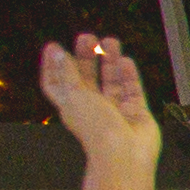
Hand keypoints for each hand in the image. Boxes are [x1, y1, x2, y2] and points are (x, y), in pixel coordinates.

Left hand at [40, 36, 159, 172]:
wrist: (124, 153)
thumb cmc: (96, 127)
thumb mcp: (75, 94)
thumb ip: (68, 72)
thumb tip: (56, 52)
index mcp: (71, 105)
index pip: (57, 84)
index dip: (53, 66)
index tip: (53, 47)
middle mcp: (92, 107)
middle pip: (86, 77)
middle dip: (85, 57)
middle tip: (87, 36)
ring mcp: (115, 109)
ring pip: (111, 80)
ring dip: (109, 61)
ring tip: (111, 41)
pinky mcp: (136, 112)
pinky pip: (131, 89)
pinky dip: (129, 75)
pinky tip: (126, 61)